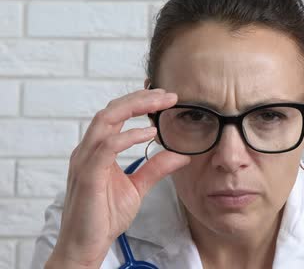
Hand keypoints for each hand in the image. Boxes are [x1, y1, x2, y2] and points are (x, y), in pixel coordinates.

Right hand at [48, 88, 190, 267]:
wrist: (87, 245)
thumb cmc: (104, 216)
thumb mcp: (138, 187)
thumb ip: (156, 168)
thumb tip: (181, 154)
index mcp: (98, 150)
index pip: (116, 115)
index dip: (138, 101)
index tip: (165, 96)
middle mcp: (88, 150)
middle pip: (111, 110)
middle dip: (140, 98)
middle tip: (169, 95)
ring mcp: (85, 161)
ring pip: (105, 120)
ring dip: (135, 108)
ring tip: (161, 105)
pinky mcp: (88, 175)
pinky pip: (106, 147)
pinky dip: (128, 136)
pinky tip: (149, 133)